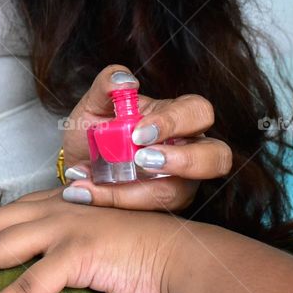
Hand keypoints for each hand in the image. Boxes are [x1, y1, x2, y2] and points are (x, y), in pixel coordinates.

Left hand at [61, 64, 232, 211]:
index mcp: (175, 116)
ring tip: (99, 184)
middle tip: (142, 161)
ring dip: (140, 191)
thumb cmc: (93, 131)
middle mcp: (186, 149)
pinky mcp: (160, 208)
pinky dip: (115, 203)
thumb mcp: (94, 104)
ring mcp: (178, 182)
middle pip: (217, 156)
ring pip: (182, 192)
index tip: (139, 133)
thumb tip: (125, 80)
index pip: (197, 112)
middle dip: (185, 161)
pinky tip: (84, 192)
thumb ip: (107, 85)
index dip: (174, 122)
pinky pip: (151, 212)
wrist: (75, 165)